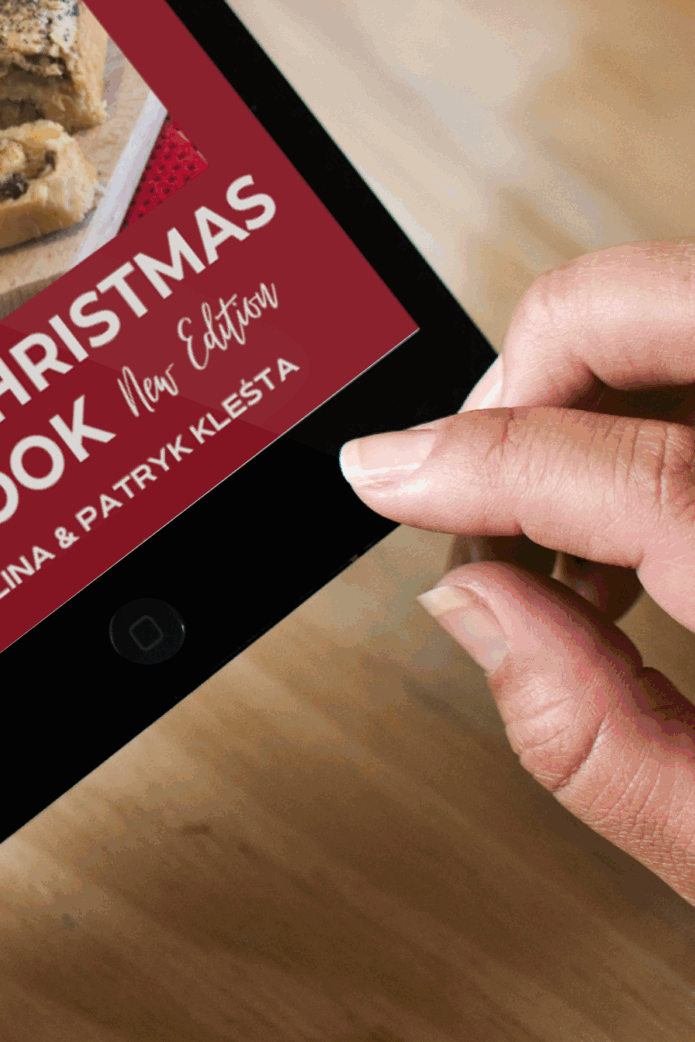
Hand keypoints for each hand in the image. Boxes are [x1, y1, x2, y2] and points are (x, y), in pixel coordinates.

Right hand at [339, 242, 694, 901]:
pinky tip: (666, 502)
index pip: (589, 455)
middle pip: (648, 302)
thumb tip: (478, 610)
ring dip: (609, 375)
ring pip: (694, 300)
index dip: (453, 457)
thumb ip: (604, 741)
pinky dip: (676, 393)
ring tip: (578, 511)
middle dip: (530, 359)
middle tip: (473, 446)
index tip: (377, 469)